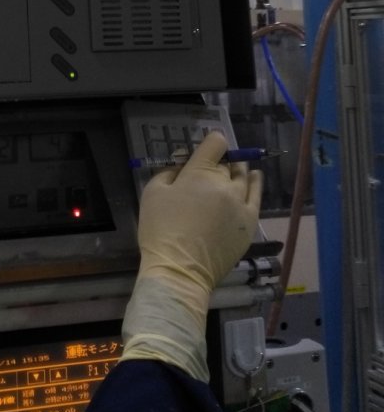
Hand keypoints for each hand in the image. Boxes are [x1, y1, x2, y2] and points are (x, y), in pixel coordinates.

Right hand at [120, 131, 262, 380]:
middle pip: (228, 162)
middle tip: (207, 170)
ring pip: (244, 177)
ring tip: (232, 171)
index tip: (205, 148)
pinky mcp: (249, 223)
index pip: (216, 143)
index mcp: (200, 173)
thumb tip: (183, 163)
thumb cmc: (160, 230)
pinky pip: (257, 196)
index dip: (211, 141)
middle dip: (218, 162)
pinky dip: (256, 183)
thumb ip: (169, 171)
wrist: (179, 270)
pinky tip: (255, 177)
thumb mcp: (153, 192)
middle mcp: (225, 184)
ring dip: (237, 171)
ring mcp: (241, 204)